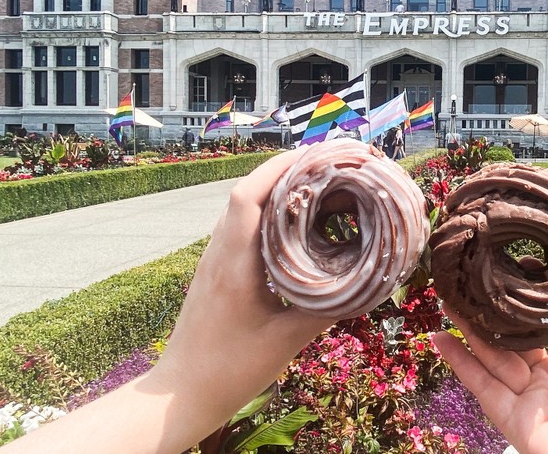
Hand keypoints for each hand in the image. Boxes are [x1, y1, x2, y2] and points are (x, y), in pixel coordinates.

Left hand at [0, 150, 337, 453]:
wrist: (181, 394)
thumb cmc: (229, 369)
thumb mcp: (286, 341)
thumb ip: (326, 311)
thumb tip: (366, 286)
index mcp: (233, 262)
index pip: (247, 195)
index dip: (280, 168)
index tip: (316, 154)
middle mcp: (219, 252)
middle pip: (248, 193)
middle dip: (286, 171)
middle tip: (328, 164)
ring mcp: (215, 261)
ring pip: (244, 209)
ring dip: (277, 191)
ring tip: (318, 186)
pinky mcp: (218, 273)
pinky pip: (243, 229)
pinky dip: (270, 216)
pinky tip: (297, 226)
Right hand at [432, 264, 547, 453]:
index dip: (533, 294)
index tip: (518, 261)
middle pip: (514, 336)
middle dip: (492, 308)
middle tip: (472, 276)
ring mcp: (529, 397)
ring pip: (492, 355)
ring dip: (468, 327)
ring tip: (448, 295)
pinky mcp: (512, 419)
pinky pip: (482, 386)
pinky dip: (459, 363)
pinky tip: (439, 338)